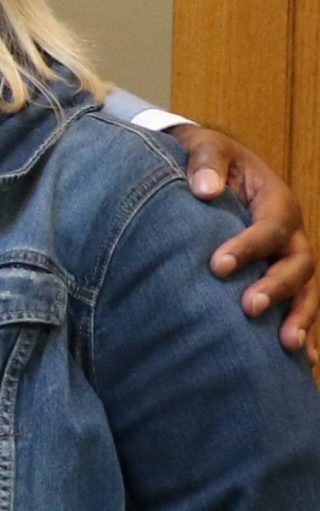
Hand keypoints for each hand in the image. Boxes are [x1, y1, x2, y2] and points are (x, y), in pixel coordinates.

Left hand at [171, 123, 316, 356]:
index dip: (248, 247)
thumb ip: (206, 164)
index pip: (270, 227)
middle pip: (298, 264)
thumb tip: (204, 190)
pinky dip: (304, 330)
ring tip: (287, 346)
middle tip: (249, 307)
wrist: (216, 167)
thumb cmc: (209, 160)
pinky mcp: (283, 277)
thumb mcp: (206, 148)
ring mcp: (291, 258)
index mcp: (276, 201)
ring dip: (299, 318)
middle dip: (277, 288)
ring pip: (307, 291)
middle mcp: (291, 234)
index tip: (217, 266)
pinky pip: (300, 306)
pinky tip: (303, 362)